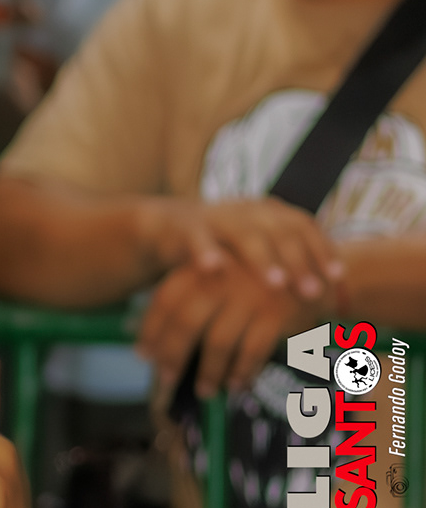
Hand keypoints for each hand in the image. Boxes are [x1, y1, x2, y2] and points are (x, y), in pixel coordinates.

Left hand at [136, 259, 327, 397]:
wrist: (316, 268)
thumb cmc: (254, 280)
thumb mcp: (218, 278)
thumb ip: (183, 298)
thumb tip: (132, 330)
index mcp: (205, 267)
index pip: (166, 299)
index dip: (151, 329)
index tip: (142, 355)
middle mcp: (225, 278)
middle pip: (187, 323)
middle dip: (173, 355)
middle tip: (165, 379)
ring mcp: (253, 296)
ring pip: (218, 343)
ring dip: (209, 372)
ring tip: (205, 391)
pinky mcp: (279, 314)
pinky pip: (251, 352)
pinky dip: (241, 372)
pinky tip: (236, 385)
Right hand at [151, 197, 342, 300]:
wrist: (169, 226)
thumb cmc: (224, 246)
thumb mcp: (259, 247)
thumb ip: (289, 262)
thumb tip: (332, 296)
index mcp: (272, 213)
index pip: (305, 227)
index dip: (322, 250)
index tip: (337, 278)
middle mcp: (249, 210)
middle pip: (281, 233)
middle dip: (299, 263)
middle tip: (312, 293)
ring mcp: (219, 217)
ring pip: (245, 236)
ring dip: (263, 260)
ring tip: (276, 285)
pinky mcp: (187, 227)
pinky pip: (198, 239)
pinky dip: (206, 252)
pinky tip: (215, 269)